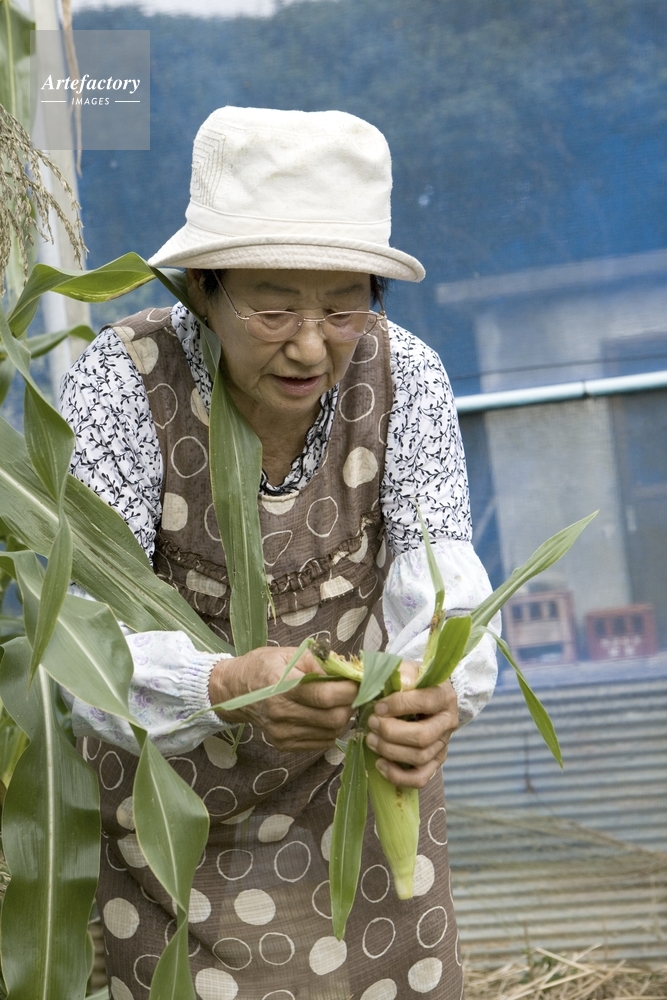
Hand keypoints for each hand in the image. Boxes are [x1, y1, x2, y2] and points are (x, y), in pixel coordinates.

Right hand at [208, 647, 357, 752]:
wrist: (235, 691)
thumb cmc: (264, 666)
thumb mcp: (289, 653)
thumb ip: (320, 662)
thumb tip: (349, 670)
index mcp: (282, 685)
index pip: (326, 695)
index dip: (350, 690)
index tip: (360, 681)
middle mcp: (281, 713)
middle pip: (333, 718)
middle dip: (351, 705)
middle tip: (354, 693)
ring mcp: (282, 733)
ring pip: (331, 733)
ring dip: (344, 718)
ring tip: (341, 702)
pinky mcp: (284, 745)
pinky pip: (321, 743)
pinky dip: (331, 730)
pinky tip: (327, 715)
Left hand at [365, 662, 458, 787]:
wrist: (430, 698)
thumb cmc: (416, 684)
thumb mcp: (409, 672)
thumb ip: (399, 674)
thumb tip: (384, 683)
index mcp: (444, 697)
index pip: (425, 702)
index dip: (399, 705)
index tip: (378, 706)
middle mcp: (448, 723)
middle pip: (422, 736)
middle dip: (391, 732)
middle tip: (372, 723)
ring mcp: (442, 745)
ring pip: (419, 757)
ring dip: (390, 751)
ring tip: (371, 740)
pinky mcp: (435, 762)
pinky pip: (420, 778)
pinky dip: (398, 776)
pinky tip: (380, 765)